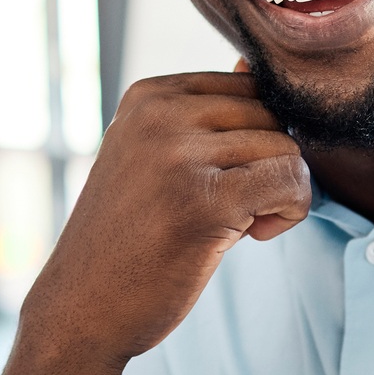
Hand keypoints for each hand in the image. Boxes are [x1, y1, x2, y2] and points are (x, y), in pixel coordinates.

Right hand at [22, 72, 310, 364]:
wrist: (82, 310)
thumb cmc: (127, 240)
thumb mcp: (154, 159)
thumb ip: (204, 117)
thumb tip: (252, 65)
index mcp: (148, 96)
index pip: (247, 86)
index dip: (256, 137)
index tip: (229, 181)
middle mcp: (160, 114)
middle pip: (271, 114)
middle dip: (271, 164)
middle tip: (240, 211)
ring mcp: (179, 154)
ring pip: (286, 148)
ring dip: (282, 193)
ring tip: (240, 226)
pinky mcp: (205, 200)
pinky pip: (291, 181)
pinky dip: (291, 211)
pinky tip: (253, 235)